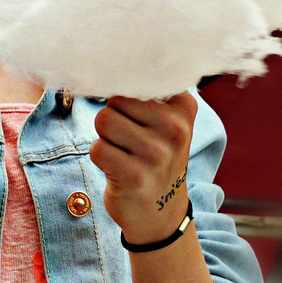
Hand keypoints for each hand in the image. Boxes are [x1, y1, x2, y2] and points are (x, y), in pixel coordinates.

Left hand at [90, 93, 197, 244]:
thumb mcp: (167, 122)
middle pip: (116, 99)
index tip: (135, 113)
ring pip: (104, 120)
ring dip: (105, 137)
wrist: (160, 212)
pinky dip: (100, 157)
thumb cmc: (155, 157)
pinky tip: (117, 168)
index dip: (127, 94)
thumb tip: (108, 70)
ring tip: (123, 152)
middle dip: (114, 117)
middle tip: (129, 140)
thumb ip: (147, 93)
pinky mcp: (134, 176)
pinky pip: (97, 148)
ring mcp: (156, 154)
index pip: (138, 78)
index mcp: (184, 107)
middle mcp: (175, 129)